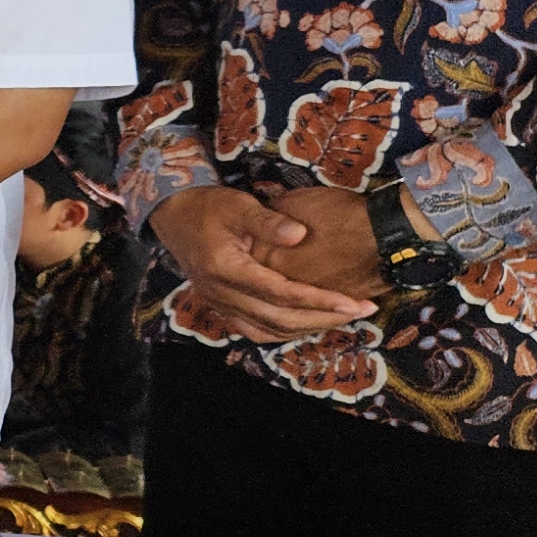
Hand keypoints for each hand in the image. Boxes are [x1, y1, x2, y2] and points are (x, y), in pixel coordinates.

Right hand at [147, 185, 376, 341]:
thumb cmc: (208, 207)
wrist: (173, 216)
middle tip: (362, 312)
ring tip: (342, 319)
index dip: (319, 301)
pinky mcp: (221, 306)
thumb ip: (268, 221)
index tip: (354, 303)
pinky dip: (283, 332)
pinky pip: (254, 330)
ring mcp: (219, 304)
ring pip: (268, 330)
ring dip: (307, 328)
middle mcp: (221, 294)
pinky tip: (306, 324)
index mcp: (226, 269)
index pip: (281, 293)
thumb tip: (300, 235)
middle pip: (279, 319)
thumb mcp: (238, 205)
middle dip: (324, 319)